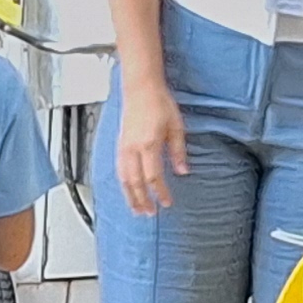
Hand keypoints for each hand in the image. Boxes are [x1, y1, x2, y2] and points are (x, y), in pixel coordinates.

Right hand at [117, 76, 186, 214]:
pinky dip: (124, 185)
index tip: (167, 202)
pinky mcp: (120, 146)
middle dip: (142, 201)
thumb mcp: (176, 127)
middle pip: (135, 183)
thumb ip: (179, 151)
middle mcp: (133, 149)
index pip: (153, 177)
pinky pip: (119, 172)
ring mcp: (123, 148)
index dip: (160, 193)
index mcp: (148, 144)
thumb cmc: (159, 103)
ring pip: (124, 180)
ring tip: (137, 209)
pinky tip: (128, 191)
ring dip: (130, 197)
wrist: (141, 89)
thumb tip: (183, 171)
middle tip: (149, 213)